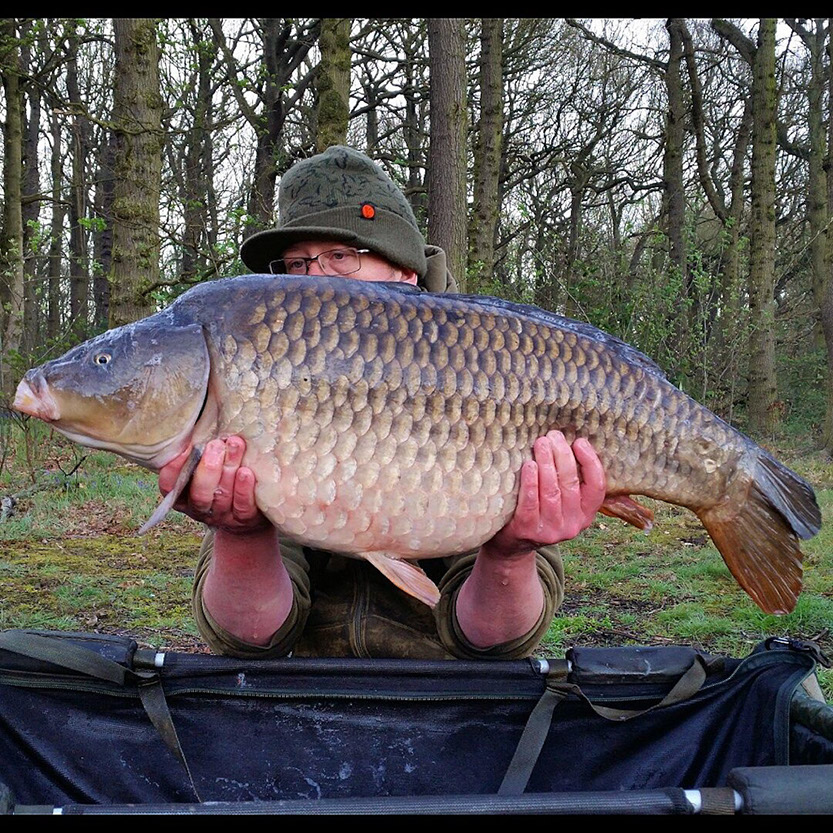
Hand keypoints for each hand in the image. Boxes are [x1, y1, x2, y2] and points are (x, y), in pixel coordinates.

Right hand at [158, 436, 269, 533]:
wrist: (251, 511)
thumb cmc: (224, 477)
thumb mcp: (208, 465)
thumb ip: (201, 450)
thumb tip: (202, 418)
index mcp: (184, 495)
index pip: (169, 486)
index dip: (173, 470)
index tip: (185, 448)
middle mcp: (200, 508)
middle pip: (199, 493)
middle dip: (208, 468)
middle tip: (215, 445)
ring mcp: (223, 515)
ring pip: (222, 497)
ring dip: (228, 470)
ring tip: (235, 446)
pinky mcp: (245, 519)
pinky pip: (243, 506)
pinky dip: (244, 489)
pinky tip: (246, 472)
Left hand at [484, 430, 605, 557]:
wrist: (513, 544)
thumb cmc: (539, 510)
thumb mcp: (562, 502)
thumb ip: (569, 480)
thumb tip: (568, 440)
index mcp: (585, 514)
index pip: (597, 487)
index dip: (591, 463)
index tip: (580, 441)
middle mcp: (572, 525)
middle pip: (570, 484)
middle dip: (562, 455)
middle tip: (553, 436)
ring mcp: (550, 530)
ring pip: (552, 491)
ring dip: (546, 463)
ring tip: (541, 443)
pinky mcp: (527, 530)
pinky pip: (530, 502)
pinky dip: (530, 481)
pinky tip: (528, 465)